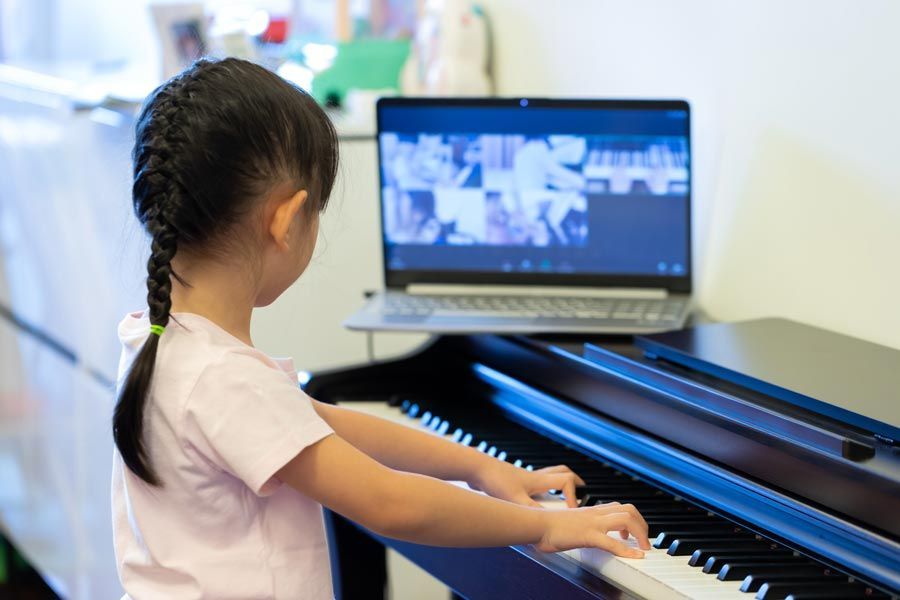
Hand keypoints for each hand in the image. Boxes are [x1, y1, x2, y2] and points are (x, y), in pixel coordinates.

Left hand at [471, 460, 584, 507]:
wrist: (477, 468)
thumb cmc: (495, 481)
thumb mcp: (515, 500)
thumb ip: (531, 511)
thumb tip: (545, 523)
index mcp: (538, 480)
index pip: (567, 481)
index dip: (573, 496)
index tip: (573, 511)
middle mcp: (534, 477)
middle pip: (561, 472)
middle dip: (574, 482)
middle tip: (581, 492)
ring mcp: (524, 477)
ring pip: (548, 475)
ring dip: (557, 483)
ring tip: (560, 496)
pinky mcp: (514, 481)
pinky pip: (534, 482)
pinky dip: (539, 489)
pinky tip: (534, 501)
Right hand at [535, 501, 650, 557]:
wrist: (535, 524)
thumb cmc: (546, 526)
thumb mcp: (568, 523)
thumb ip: (578, 526)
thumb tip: (579, 535)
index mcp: (590, 511)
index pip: (619, 507)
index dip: (632, 518)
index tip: (633, 533)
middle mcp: (595, 514)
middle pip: (628, 509)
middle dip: (642, 524)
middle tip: (644, 541)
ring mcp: (592, 523)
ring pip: (626, 519)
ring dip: (641, 534)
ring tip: (644, 548)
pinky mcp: (588, 535)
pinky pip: (612, 542)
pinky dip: (628, 550)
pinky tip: (636, 556)